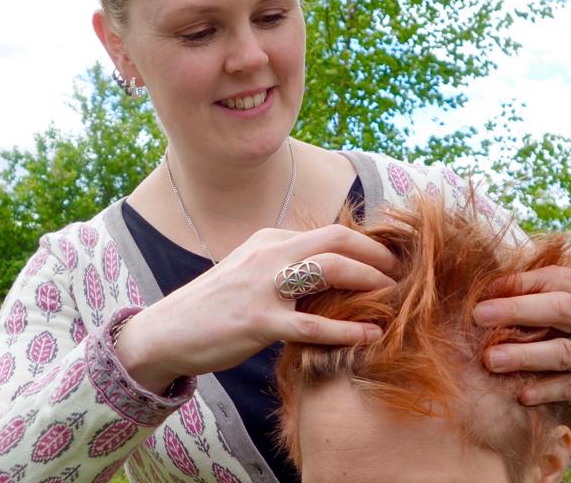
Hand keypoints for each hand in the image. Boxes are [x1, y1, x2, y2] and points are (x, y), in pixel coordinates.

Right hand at [116, 224, 397, 393]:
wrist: (165, 332)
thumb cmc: (215, 306)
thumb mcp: (253, 271)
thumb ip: (288, 266)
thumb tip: (334, 272)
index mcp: (271, 240)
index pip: (331, 233)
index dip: (368, 245)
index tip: (392, 261)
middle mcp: (269, 254)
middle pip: (337, 241)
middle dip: (378, 256)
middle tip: (404, 275)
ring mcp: (263, 286)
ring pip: (329, 271)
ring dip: (370, 282)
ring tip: (396, 298)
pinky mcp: (257, 321)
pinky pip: (311, 323)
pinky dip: (346, 329)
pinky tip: (370, 336)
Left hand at [472, 266, 570, 405]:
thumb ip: (551, 294)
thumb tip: (495, 290)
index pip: (555, 279)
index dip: (519, 282)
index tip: (485, 289)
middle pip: (559, 309)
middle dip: (517, 310)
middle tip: (478, 314)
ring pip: (563, 352)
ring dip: (525, 355)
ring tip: (491, 359)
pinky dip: (546, 390)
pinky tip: (521, 393)